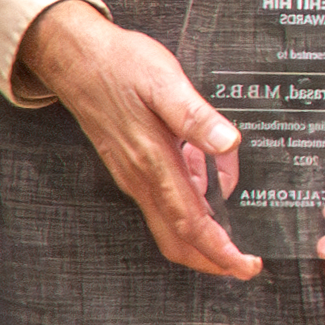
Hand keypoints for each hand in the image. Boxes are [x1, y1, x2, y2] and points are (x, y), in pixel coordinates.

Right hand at [18, 0, 257, 279]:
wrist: (77, 58)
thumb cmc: (122, 65)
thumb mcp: (165, 81)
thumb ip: (195, 117)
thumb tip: (228, 142)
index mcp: (153, 163)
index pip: (189, 223)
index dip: (219, 250)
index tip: (246, 266)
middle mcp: (141, 178)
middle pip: (177, 237)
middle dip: (212, 259)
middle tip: (247, 266)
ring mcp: (135, 175)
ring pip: (170, 222)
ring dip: (203, 235)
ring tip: (239, 234)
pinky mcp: (134, 166)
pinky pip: (166, 198)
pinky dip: (193, 205)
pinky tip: (216, 186)